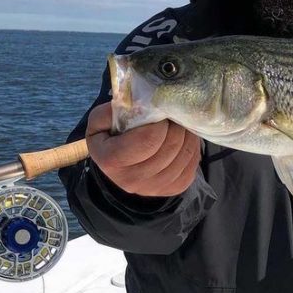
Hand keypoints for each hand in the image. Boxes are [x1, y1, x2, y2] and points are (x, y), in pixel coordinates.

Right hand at [86, 102, 200, 196]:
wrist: (119, 165)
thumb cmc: (110, 138)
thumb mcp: (101, 120)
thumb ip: (114, 109)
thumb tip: (138, 104)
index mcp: (111, 160)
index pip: (148, 140)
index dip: (159, 122)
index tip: (159, 112)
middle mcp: (131, 180)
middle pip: (170, 147)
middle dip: (175, 125)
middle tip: (171, 115)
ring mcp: (153, 188)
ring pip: (184, 155)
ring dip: (186, 135)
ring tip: (177, 125)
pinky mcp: (172, 189)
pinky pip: (192, 165)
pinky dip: (191, 148)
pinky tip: (182, 139)